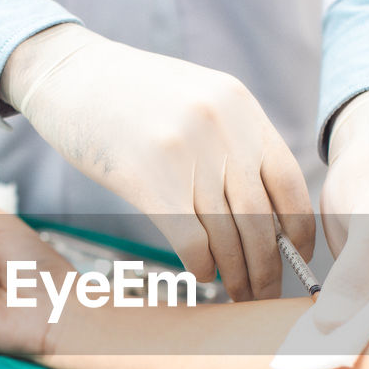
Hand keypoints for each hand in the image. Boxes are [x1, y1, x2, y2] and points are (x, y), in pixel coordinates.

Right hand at [1, 24, 314, 299]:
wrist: (69, 75)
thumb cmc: (129, 94)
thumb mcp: (197, 97)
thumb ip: (232, 138)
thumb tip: (263, 205)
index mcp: (240, 107)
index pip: (289, 181)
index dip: (299, 229)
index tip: (297, 258)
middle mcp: (222, 128)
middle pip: (261, 218)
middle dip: (268, 267)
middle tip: (266, 294)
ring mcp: (187, 153)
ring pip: (228, 235)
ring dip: (237, 275)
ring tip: (238, 293)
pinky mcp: (150, 179)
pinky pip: (192, 240)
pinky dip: (202, 266)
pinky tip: (202, 274)